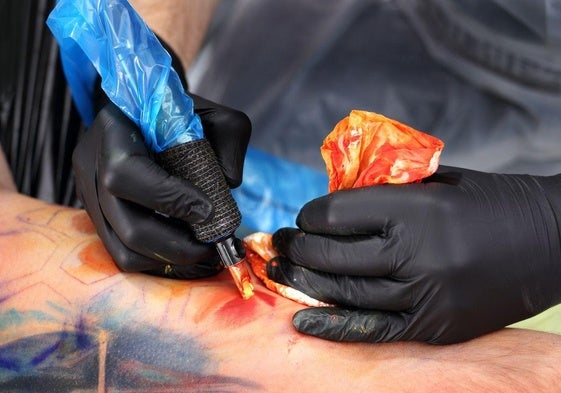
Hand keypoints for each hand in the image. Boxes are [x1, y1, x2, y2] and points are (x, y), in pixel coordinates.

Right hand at [73, 97, 250, 277]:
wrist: (139, 113)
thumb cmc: (175, 113)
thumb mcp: (210, 113)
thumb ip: (229, 139)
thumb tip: (228, 184)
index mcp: (114, 132)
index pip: (126, 174)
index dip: (169, 198)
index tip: (208, 209)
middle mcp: (93, 167)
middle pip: (126, 223)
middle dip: (177, 243)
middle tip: (212, 245)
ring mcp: (90, 198)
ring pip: (123, 249)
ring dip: (170, 259)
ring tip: (202, 252)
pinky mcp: (99, 219)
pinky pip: (123, 255)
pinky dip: (159, 261)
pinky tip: (184, 252)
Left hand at [269, 166, 560, 343]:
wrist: (550, 241)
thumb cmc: (490, 202)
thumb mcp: (437, 181)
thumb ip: (386, 189)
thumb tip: (333, 201)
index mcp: (416, 209)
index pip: (336, 213)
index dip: (310, 214)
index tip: (304, 216)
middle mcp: (417, 253)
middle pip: (332, 252)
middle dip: (297, 246)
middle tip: (281, 242)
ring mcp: (425, 295)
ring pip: (345, 290)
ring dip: (305, 280)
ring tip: (283, 269)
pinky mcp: (435, 325)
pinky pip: (373, 329)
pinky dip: (334, 325)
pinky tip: (303, 319)